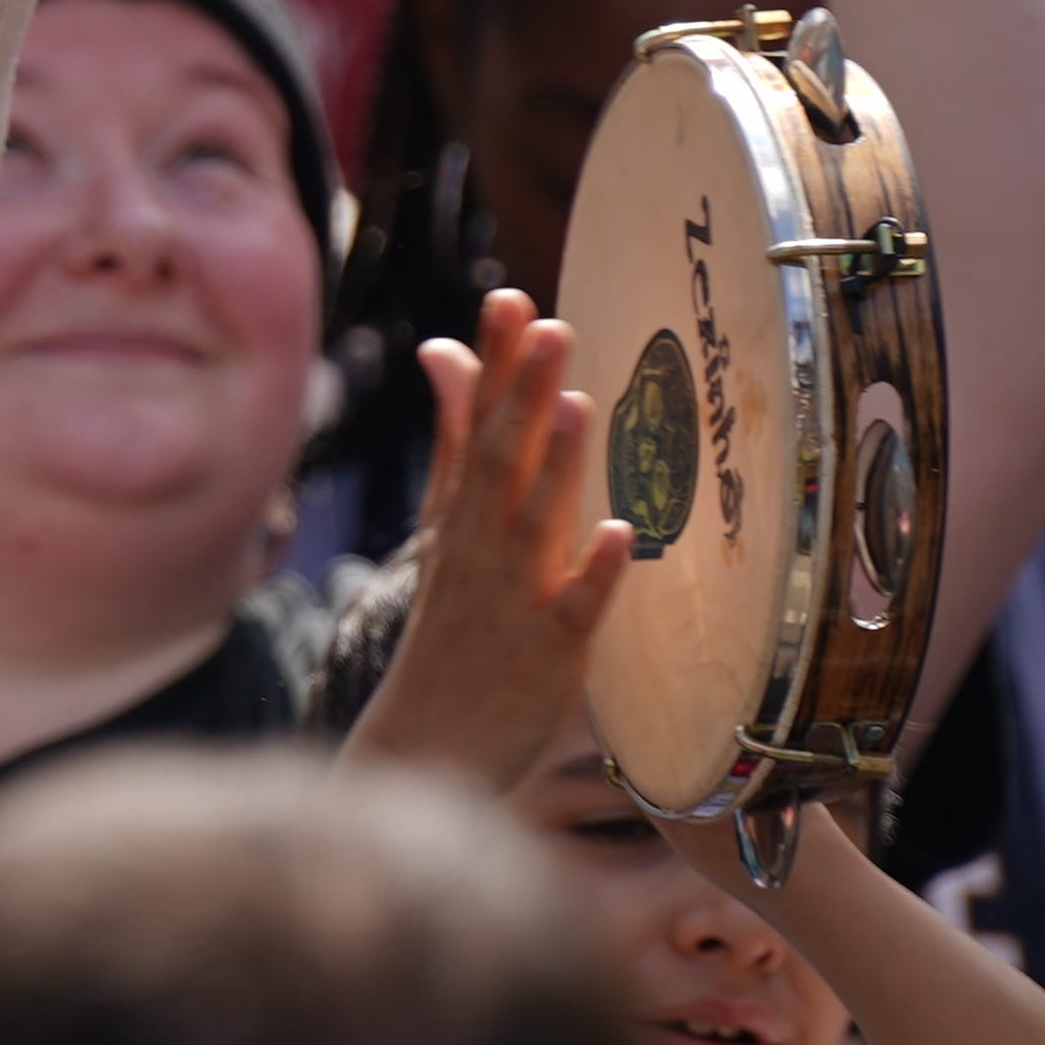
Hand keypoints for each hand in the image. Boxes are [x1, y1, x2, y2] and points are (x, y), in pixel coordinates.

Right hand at [343, 291, 628, 791]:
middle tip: (548, 323)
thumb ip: (456, 442)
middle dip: (523, 391)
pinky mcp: (548, 657)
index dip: (495, 364)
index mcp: (461, 518)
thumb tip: (443, 352)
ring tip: (577, 403)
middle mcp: (482, 548)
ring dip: (557, 464)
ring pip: (534, 523)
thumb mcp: (444, 528)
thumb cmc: (450, 634)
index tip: (511, 297)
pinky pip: (574, 612)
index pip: (476, 425)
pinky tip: (622, 535)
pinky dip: (595, 574)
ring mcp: (513, 601)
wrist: (423, 747)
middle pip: (501, 459)